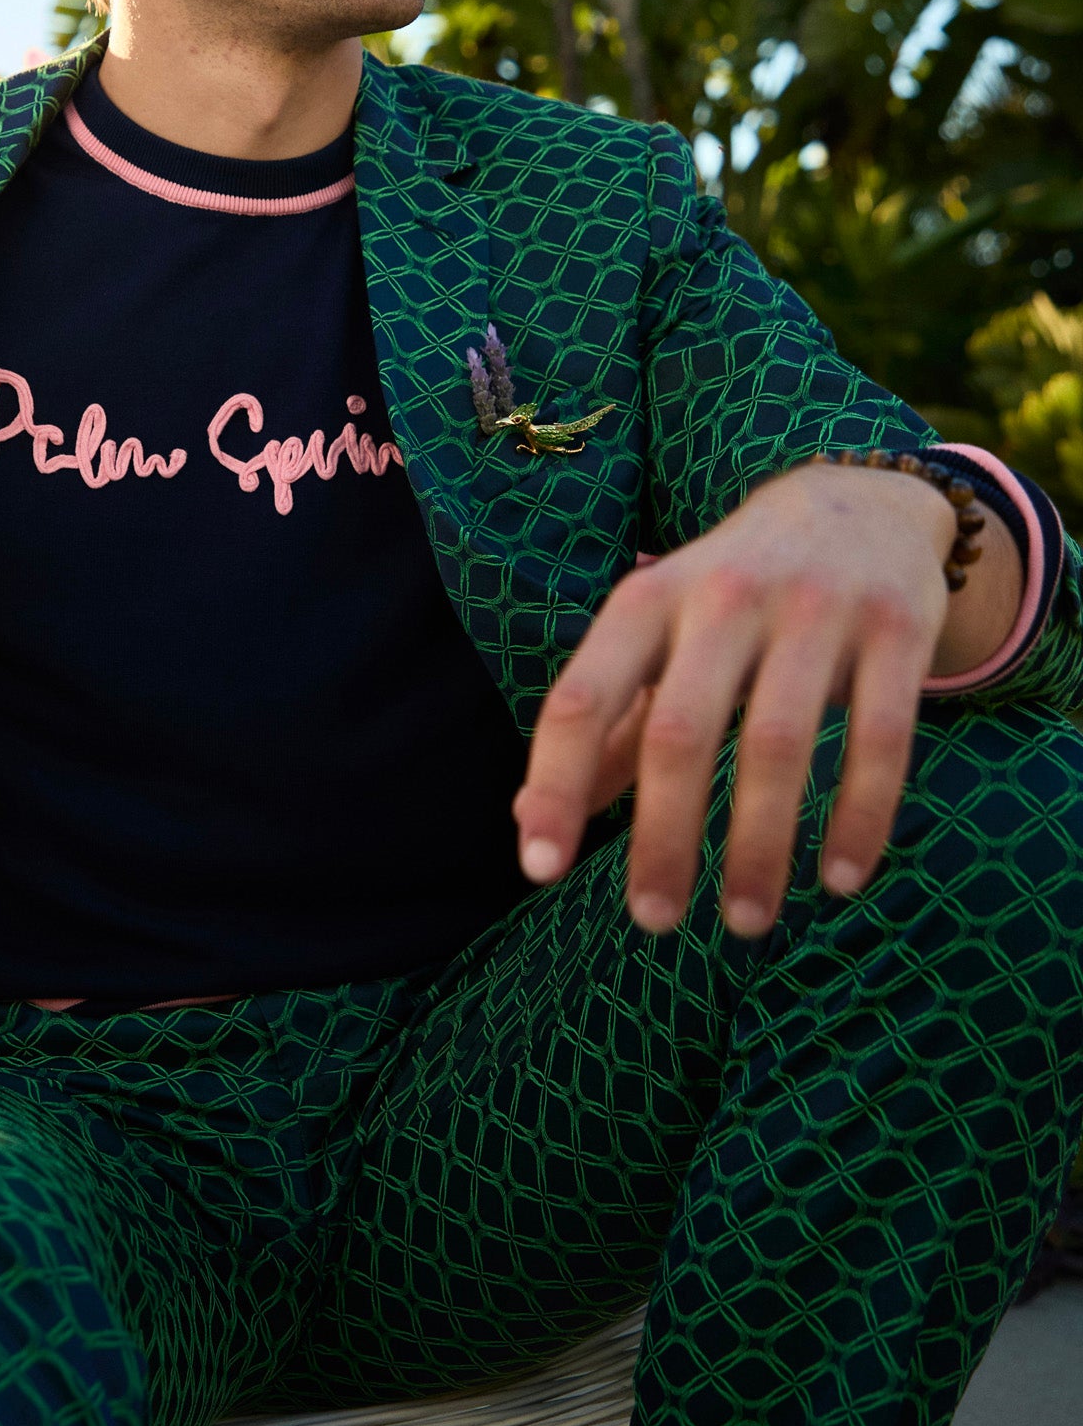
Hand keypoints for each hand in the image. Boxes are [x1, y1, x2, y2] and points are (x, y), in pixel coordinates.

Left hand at [512, 460, 1015, 937]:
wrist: (859, 503)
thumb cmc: (732, 594)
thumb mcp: (657, 633)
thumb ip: (605, 722)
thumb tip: (529, 820)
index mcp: (648, 599)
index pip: (582, 697)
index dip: (556, 784)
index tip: (541, 869)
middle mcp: (724, 597)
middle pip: (678, 732)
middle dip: (662, 837)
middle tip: (653, 920)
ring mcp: (816, 608)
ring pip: (777, 745)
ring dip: (759, 848)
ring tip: (746, 923)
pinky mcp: (897, 627)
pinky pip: (881, 739)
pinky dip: (860, 818)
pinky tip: (840, 880)